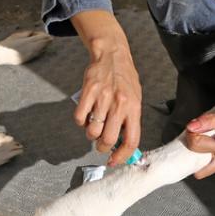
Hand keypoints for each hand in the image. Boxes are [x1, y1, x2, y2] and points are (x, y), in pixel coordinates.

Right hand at [70, 10, 142, 165]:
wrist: (112, 55)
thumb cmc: (124, 80)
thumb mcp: (134, 99)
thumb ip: (130, 121)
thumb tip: (123, 145)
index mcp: (134, 108)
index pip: (131, 140)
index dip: (122, 155)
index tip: (114, 161)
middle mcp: (119, 104)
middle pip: (108, 139)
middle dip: (102, 147)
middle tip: (101, 143)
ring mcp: (102, 98)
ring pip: (92, 131)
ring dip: (90, 135)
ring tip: (94, 127)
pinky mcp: (87, 92)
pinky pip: (79, 118)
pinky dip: (81, 122)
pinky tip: (86, 116)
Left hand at [182, 96, 214, 178]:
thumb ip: (208, 120)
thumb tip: (191, 126)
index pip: (197, 146)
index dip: (190, 134)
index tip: (193, 125)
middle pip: (200, 171)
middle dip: (192, 157)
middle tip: (194, 140)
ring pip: (207, 167)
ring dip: (201, 154)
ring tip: (204, 137)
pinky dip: (209, 152)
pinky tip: (212, 139)